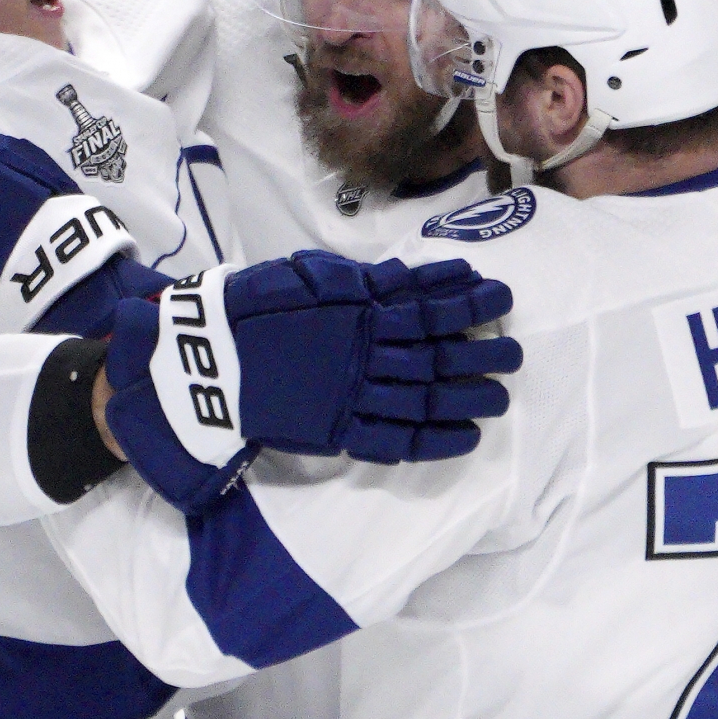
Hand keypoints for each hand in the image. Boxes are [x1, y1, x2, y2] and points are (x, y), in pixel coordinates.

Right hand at [99, 254, 521, 513]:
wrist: (202, 361)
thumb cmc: (250, 312)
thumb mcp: (301, 279)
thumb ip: (353, 282)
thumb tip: (402, 277)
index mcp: (353, 310)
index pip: (424, 304)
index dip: (465, 301)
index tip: (500, 296)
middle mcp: (360, 352)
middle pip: (436, 354)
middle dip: (480, 353)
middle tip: (515, 353)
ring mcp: (351, 394)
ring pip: (425, 397)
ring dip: (468, 396)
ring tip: (500, 396)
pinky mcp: (337, 431)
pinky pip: (396, 440)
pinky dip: (434, 441)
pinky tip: (467, 438)